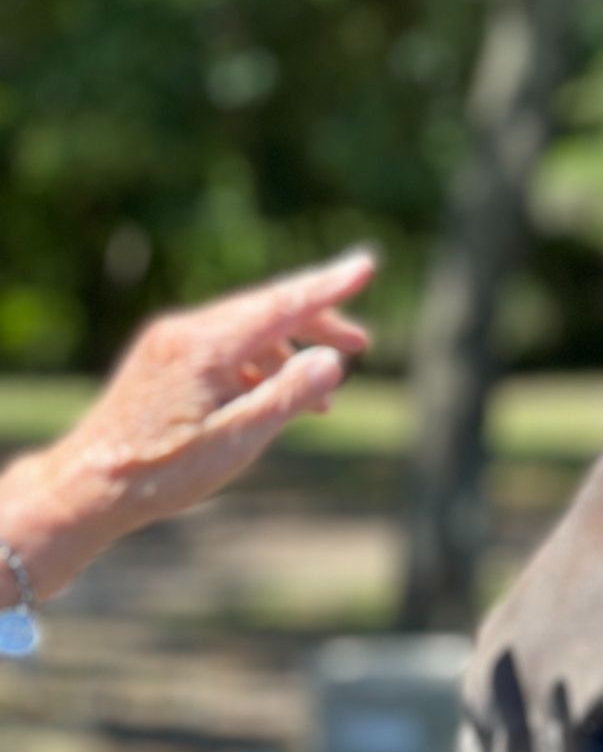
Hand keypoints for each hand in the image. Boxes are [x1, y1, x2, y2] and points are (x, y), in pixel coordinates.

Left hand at [0, 249, 375, 601]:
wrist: (86, 486)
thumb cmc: (162, 471)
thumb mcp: (236, 441)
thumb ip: (287, 397)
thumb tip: (333, 362)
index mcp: (204, 347)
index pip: (281, 306)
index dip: (328, 287)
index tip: (367, 266)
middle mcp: (185, 332)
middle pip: (266, 310)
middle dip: (318, 321)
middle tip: (361, 342)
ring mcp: (170, 343)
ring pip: (246, 331)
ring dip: (289, 354)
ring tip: (323, 399)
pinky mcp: (162, 360)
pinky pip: (224, 348)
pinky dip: (259, 366)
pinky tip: (273, 399)